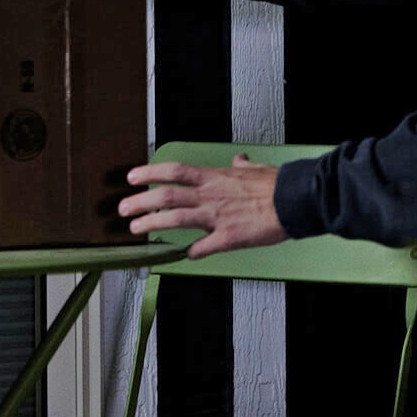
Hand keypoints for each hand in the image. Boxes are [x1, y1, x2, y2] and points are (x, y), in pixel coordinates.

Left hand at [120, 155, 287, 258]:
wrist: (294, 200)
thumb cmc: (277, 184)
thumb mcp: (255, 169)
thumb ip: (242, 167)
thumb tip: (238, 160)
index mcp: (214, 178)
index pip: (174, 171)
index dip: (150, 173)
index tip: (132, 177)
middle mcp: (210, 195)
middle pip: (166, 196)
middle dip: (140, 202)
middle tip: (122, 209)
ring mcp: (216, 217)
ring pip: (175, 218)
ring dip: (151, 224)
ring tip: (134, 229)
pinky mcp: (228, 238)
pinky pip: (202, 247)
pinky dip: (189, 253)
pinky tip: (181, 256)